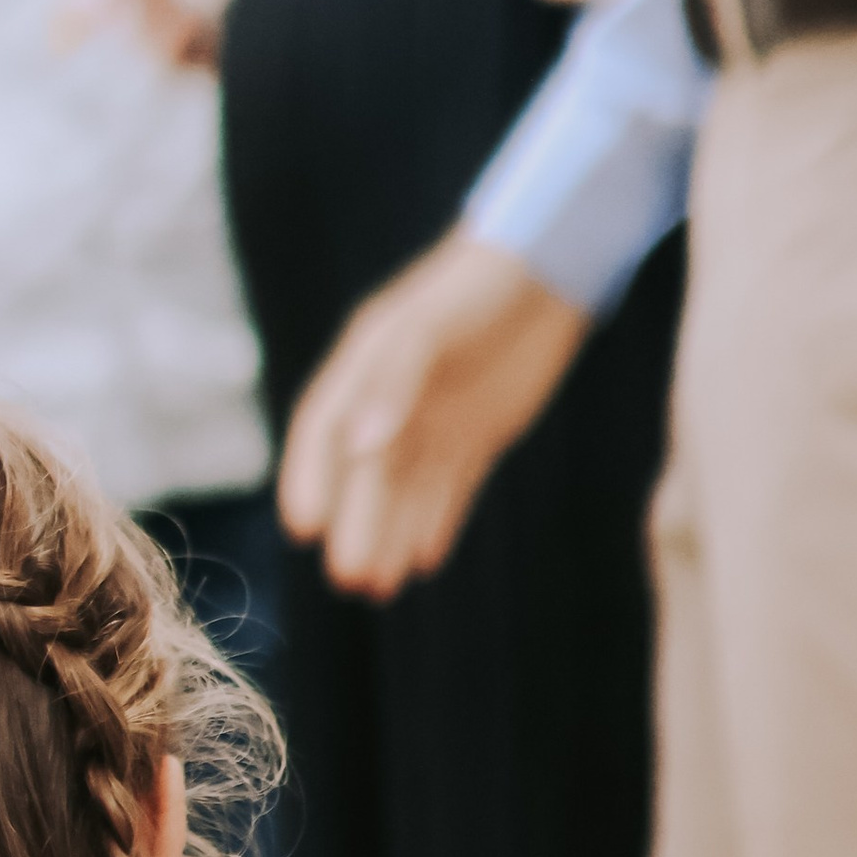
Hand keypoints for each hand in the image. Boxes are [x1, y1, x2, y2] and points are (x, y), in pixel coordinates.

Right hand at [280, 231, 587, 597]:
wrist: (552, 268)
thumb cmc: (480, 286)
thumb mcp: (430, 324)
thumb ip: (393, 381)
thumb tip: (359, 447)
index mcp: (366, 364)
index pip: (324, 431)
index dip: (311, 478)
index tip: (304, 527)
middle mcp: (393, 397)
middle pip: (365, 473)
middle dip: (356, 524)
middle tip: (349, 579)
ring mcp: (435, 416)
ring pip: (406, 488)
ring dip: (391, 534)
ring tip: (380, 587)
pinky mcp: (478, 432)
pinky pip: (450, 486)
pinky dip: (436, 522)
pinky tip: (426, 561)